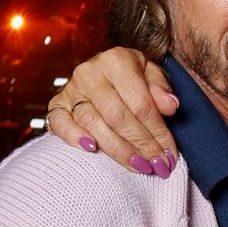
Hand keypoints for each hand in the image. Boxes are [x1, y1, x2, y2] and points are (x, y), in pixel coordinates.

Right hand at [46, 48, 179, 175]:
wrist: (103, 73)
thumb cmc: (132, 77)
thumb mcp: (151, 74)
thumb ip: (161, 89)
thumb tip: (171, 106)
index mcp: (117, 60)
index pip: (141, 102)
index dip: (157, 131)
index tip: (169, 153)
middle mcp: (90, 72)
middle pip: (117, 116)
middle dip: (140, 145)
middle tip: (156, 165)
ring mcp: (70, 89)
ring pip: (93, 124)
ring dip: (117, 150)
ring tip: (138, 166)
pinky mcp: (56, 104)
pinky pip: (59, 123)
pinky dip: (74, 138)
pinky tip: (92, 151)